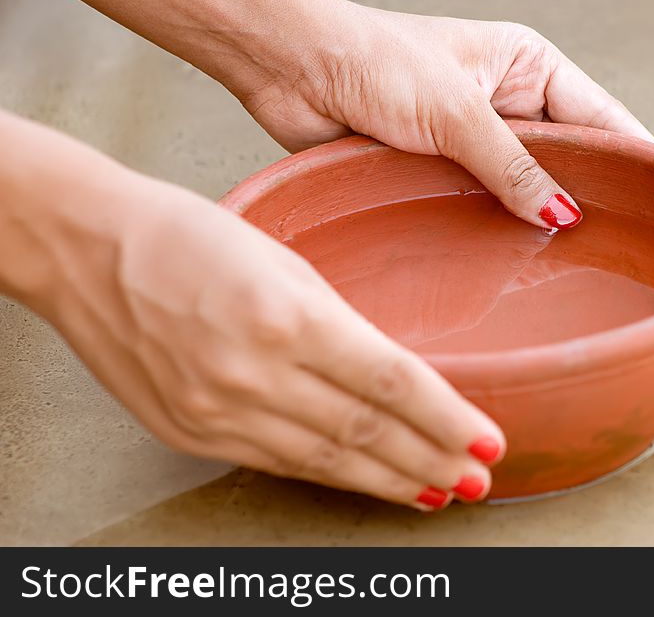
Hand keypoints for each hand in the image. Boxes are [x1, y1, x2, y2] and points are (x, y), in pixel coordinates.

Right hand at [0, 113, 503, 508]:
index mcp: (286, 317)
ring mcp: (218, 411)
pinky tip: (362, 480)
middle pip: (366, 432)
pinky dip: (328, 476)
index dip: (448, 419)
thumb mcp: (282, 261)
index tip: (489, 442)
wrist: (89, 252)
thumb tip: (391, 376)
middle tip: (477, 481)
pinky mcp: (192, 432)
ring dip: (387, 480)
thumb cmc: (185, 236)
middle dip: (431, 461)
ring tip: (434, 491)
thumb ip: (338, 323)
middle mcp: (253, 374)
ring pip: (325, 461)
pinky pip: (277, 463)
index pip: (391, 383)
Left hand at [237, 4, 653, 228]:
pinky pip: (479, 206)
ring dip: (533, 220)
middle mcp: (506, 104)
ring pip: (522, 189)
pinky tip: (510, 261)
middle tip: (614, 251)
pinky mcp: (438, 171)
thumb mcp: (456, 110)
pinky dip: (492, 230)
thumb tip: (562, 213)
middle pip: (567, 160)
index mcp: (528, 67)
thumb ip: (513, 164)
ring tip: (566, 264)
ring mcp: (472, 141)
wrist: (293, 70)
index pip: (602, 118)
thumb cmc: (372, 59)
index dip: (633, 159)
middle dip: (584, 200)